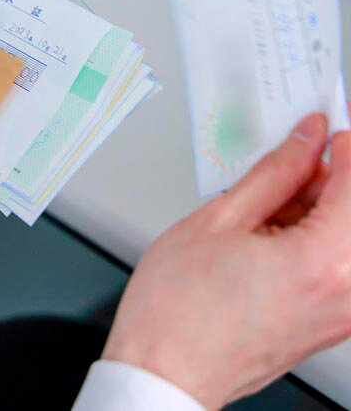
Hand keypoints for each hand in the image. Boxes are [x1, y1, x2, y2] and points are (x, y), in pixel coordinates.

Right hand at [102, 113, 350, 408]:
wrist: (165, 373)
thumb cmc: (176, 314)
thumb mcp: (216, 221)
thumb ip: (272, 174)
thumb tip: (303, 142)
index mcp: (325, 261)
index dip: (337, 139)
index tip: (317, 125)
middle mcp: (349, 290)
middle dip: (325, 173)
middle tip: (286, 157)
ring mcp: (344, 311)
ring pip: (346, 233)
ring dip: (316, 206)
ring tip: (264, 202)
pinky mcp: (332, 322)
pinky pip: (338, 262)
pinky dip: (314, 236)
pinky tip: (270, 230)